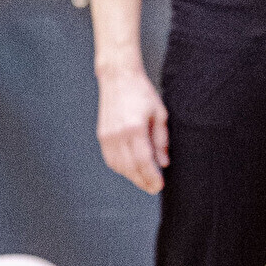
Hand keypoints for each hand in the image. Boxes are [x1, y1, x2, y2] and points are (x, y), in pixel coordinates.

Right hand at [95, 64, 168, 192]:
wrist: (118, 78)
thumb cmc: (141, 92)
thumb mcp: (159, 114)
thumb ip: (161, 140)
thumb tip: (163, 162)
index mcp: (134, 128)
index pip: (143, 161)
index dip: (151, 176)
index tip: (159, 186)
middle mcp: (118, 134)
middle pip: (130, 167)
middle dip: (143, 181)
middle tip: (153, 188)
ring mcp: (107, 136)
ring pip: (119, 166)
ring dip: (132, 176)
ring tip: (144, 179)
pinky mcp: (102, 136)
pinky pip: (111, 159)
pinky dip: (121, 168)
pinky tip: (131, 169)